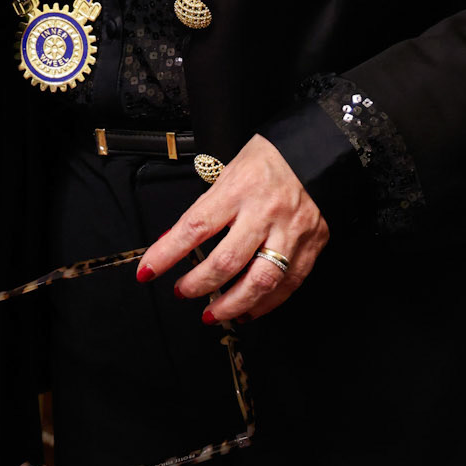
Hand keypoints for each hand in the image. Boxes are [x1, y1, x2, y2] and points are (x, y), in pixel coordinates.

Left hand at [136, 133, 327, 322]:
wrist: (319, 151)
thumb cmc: (268, 159)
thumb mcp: (230, 171)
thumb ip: (207, 208)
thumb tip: (173, 241)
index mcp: (239, 188)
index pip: (195, 227)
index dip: (168, 253)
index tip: (147, 271)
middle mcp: (265, 213)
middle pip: (227, 262)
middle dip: (199, 285)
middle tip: (182, 292)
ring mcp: (291, 233)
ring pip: (259, 281)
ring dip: (232, 305)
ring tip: (212, 314)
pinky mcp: (311, 247)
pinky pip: (287, 285)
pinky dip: (265, 304)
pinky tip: (248, 310)